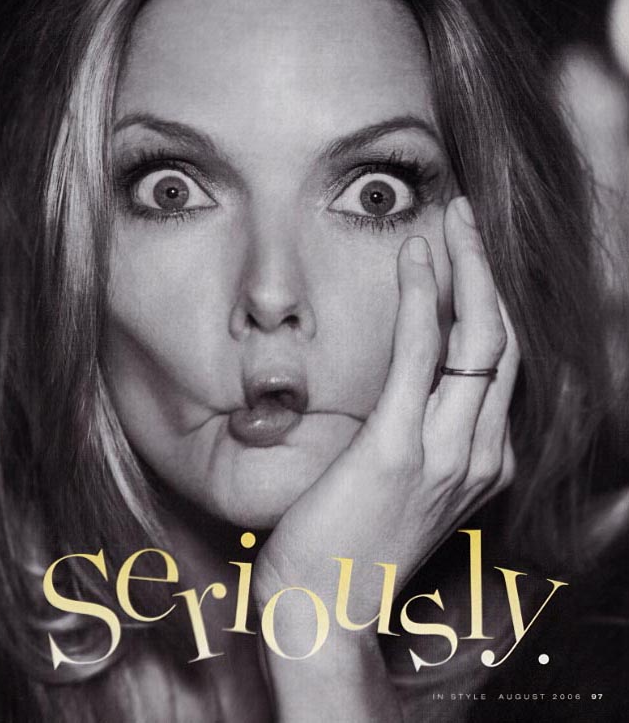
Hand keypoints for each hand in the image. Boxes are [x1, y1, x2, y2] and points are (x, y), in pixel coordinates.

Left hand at [252, 196, 517, 705]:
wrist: (322, 611)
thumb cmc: (350, 542)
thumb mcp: (401, 483)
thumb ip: (419, 432)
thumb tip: (406, 379)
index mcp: (482, 460)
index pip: (500, 361)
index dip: (488, 298)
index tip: (466, 251)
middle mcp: (479, 455)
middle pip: (502, 339)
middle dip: (487, 268)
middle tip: (465, 214)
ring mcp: (447, 455)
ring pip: (479, 339)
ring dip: (466, 267)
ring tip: (450, 218)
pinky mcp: (400, 451)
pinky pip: (421, 357)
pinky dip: (423, 299)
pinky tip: (416, 256)